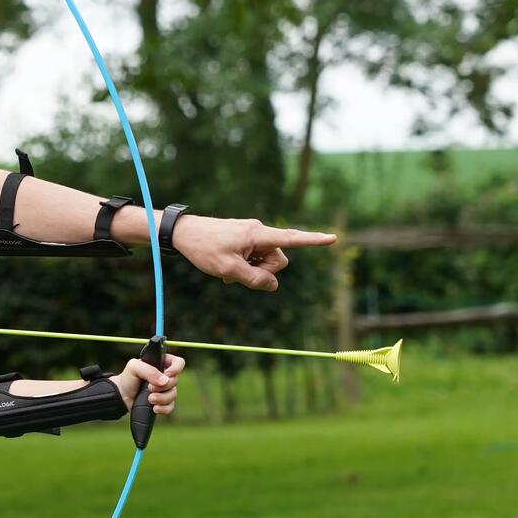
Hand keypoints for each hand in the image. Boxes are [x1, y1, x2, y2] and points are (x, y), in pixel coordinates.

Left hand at [112, 353, 184, 415]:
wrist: (122, 395)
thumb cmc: (128, 378)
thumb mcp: (133, 367)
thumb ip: (149, 370)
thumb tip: (165, 381)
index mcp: (161, 363)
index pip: (178, 362)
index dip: (176, 368)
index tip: (167, 374)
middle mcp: (166, 376)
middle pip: (176, 381)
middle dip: (163, 386)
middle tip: (149, 387)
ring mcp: (165, 390)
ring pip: (173, 395)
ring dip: (162, 398)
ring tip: (149, 399)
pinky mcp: (163, 402)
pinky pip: (170, 406)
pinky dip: (163, 408)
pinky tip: (154, 408)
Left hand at [169, 215, 336, 291]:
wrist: (184, 233)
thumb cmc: (205, 249)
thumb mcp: (229, 270)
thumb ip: (254, 279)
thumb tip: (273, 285)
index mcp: (258, 235)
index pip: (292, 238)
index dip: (313, 241)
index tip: (333, 238)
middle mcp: (259, 232)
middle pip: (279, 259)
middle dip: (264, 272)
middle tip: (238, 274)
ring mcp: (252, 236)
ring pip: (266, 261)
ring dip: (251, 270)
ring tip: (228, 272)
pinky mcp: (245, 239)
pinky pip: (254, 257)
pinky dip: (245, 266)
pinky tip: (227, 270)